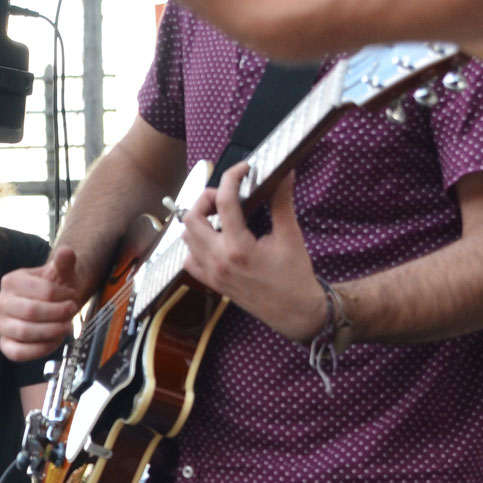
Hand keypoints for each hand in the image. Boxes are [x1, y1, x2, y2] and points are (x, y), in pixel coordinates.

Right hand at [0, 247, 80, 361]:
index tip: (73, 295)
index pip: (41, 290)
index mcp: (11, 281)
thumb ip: (64, 262)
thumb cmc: (54, 288)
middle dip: (58, 313)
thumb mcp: (61, 272)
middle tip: (72, 311)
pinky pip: (18, 353)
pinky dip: (40, 349)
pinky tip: (54, 341)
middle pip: (31, 312)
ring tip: (66, 326)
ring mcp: (1, 325)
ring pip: (24, 332)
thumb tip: (66, 252)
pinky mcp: (5, 345)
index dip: (62, 295)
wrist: (51, 304)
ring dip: (52, 331)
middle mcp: (1, 302)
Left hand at [180, 163, 325, 340]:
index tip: (242, 170)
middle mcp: (219, 261)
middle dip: (206, 199)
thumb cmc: (295, 277)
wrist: (295, 313)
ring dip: (199, 220)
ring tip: (220, 215)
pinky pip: (189, 260)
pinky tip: (213, 240)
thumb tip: (284, 175)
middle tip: (225, 195)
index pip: (223, 202)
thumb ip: (282, 202)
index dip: (231, 177)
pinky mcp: (212, 284)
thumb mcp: (290, 236)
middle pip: (192, 217)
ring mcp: (212, 274)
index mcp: (239, 247)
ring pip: (187, 237)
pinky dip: (195, 246)